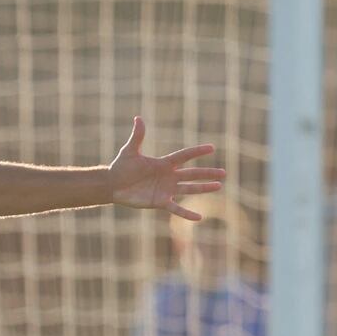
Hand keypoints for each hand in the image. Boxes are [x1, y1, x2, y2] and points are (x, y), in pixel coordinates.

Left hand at [108, 117, 225, 220]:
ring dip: (203, 188)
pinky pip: (176, 209)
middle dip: (207, 173)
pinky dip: (187, 213)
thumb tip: (138, 118)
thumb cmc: (121, 167)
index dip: (197, 152)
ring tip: (218, 186)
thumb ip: (137, 136)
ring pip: (189, 189)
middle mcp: (168, 176)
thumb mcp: (130, 151)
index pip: (184, 156)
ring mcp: (166, 190)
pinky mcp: (160, 202)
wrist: (112, 185)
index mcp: (164, 163)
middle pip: (192, 174)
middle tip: (223, 173)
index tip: (211, 148)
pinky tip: (199, 217)